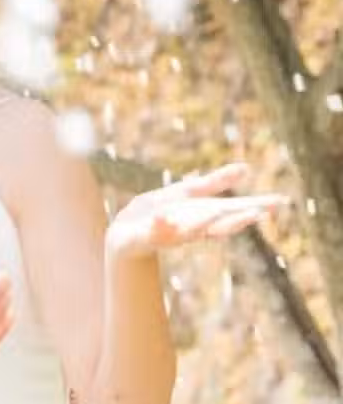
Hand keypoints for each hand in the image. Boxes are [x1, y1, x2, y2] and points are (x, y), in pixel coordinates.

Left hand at [105, 162, 288, 261]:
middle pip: (219, 226)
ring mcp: (171, 234)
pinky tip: (164, 218)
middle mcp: (192, 228)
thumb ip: (216, 182)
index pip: (234, 213)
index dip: (254, 208)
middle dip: (238, 220)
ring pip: (190, 232)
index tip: (276, 204)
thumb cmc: (161, 211)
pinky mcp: (148, 235)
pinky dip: (161, 226)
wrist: (126, 233)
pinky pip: (156, 231)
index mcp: (203, 216)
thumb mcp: (189, 192)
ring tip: (218, 213)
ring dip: (203, 224)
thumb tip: (246, 168)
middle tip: (258, 213)